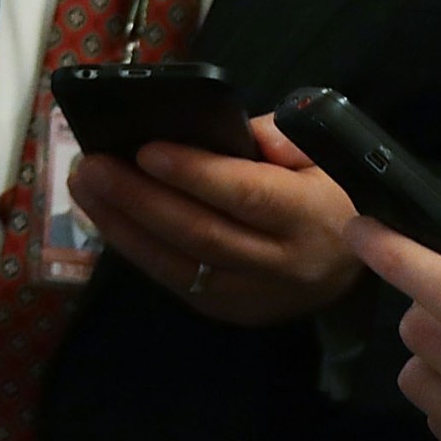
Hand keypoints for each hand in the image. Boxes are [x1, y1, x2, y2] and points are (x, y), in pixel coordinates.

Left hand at [67, 114, 360, 325]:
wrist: (356, 260)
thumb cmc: (329, 190)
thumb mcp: (322, 153)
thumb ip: (275, 137)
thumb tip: (217, 130)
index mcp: (310, 217)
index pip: (247, 196)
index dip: (195, 174)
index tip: (146, 150)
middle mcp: (283, 265)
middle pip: (200, 233)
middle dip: (139, 198)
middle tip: (92, 164)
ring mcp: (252, 296)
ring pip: (177, 264)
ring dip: (121, 223)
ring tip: (83, 184)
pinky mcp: (227, 310)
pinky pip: (172, 278)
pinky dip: (133, 246)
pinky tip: (104, 215)